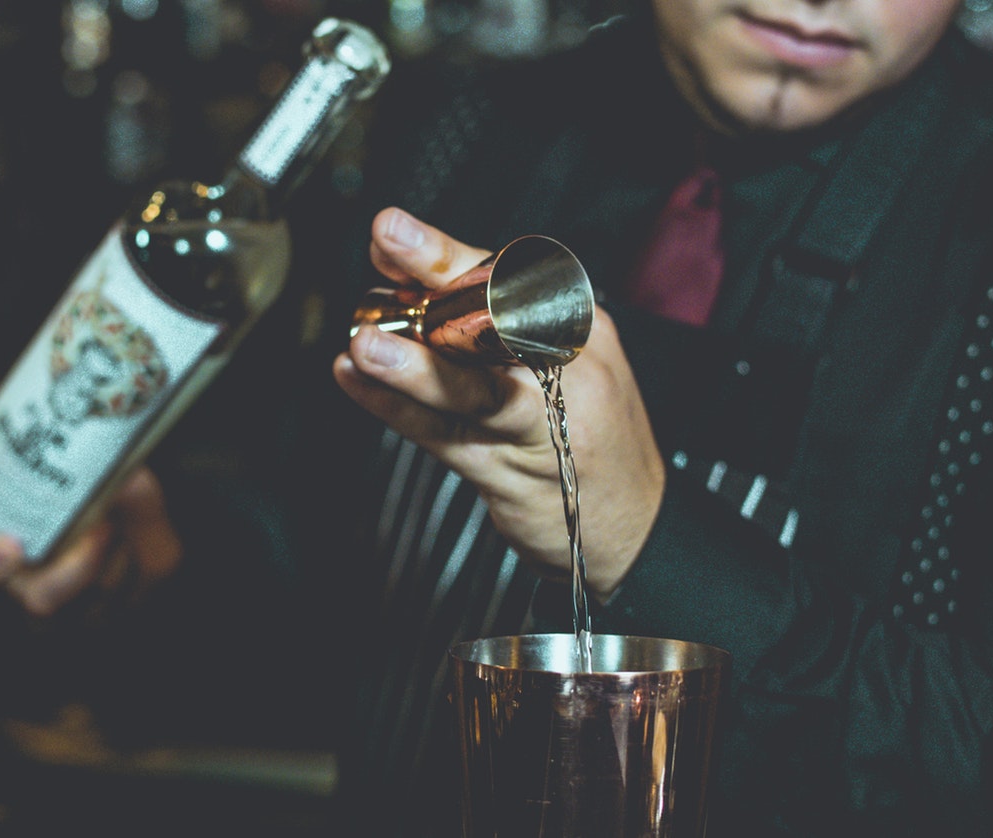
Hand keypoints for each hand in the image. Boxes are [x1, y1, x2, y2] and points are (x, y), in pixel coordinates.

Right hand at [0, 375, 182, 617]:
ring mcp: (36, 606)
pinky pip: (102, 605)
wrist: (146, 537)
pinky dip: (127, 567)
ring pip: (38, 604)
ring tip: (104, 529)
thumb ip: (21, 424)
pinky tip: (139, 538)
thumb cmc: (82, 496)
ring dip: (76, 566)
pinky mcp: (88, 618)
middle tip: (11, 545)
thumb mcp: (56, 451)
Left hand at [333, 207, 664, 596]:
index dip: (446, 252)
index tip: (394, 231)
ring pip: (471, 388)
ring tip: (365, 343)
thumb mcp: (561, 363)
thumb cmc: (585, 435)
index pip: (508, 277)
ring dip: (412, 364)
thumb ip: (491, 326)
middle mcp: (564, 369)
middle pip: (496, 317)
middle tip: (387, 239)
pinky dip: (395, 409)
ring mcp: (539, 425)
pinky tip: (356, 383)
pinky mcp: (510, 474)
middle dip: (436, 275)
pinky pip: (444, 436)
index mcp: (576, 328)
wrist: (636, 527)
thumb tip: (403, 282)